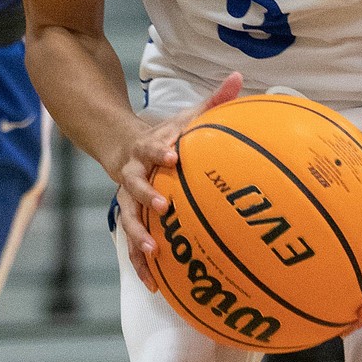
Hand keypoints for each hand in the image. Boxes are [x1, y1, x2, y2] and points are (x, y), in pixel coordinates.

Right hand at [115, 72, 242, 287]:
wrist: (123, 146)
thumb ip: (213, 100)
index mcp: (147, 149)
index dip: (161, 151)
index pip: (152, 147)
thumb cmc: (165, 134)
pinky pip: (132, 245)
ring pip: (129, 220)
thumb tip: (238, 77)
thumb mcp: (185, 116)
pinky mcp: (131, 219)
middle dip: (147, 196)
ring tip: (153, 253)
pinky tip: (155, 284)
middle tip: (164, 207)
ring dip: (139, 237)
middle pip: (135, 186)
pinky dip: (141, 264)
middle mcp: (132, 175)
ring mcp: (128, 199)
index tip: (174, 155)